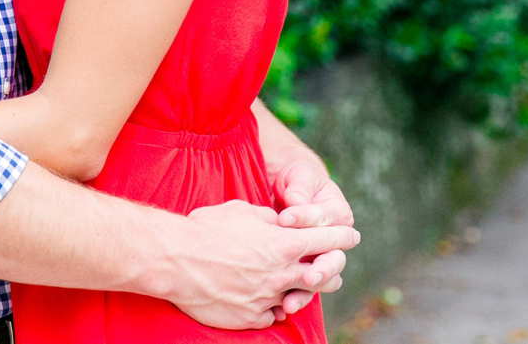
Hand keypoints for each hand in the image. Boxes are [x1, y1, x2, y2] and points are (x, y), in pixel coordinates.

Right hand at [165, 200, 358, 330]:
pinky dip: (271, 305)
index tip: (352, 234)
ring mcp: (268, 299)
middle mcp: (282, 274)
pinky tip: (263, 297)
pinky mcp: (251, 318)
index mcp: (284, 244)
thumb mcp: (243, 211)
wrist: (176, 261)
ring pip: (297, 297)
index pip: (328, 240)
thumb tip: (281, 222)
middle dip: (329, 268)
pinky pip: (272, 314)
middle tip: (325, 264)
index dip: (343, 235)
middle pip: (323, 275)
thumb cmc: (207, 229)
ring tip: (287, 281)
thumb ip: (270, 219)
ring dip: (296, 288)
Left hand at [271, 159, 355, 313]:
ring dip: (308, 291)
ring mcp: (320, 258)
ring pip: (323, 280)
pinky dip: (296, 297)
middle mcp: (335, 241)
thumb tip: (296, 201)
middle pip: (335, 258)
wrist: (286, 192)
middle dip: (322, 267)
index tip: (284, 217)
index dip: (305, 218)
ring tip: (291, 302)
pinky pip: (305, 288)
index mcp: (339, 214)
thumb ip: (300, 188)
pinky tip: (284, 307)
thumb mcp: (299, 177)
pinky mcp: (304, 270)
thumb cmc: (296, 181)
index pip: (326, 220)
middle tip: (308, 273)